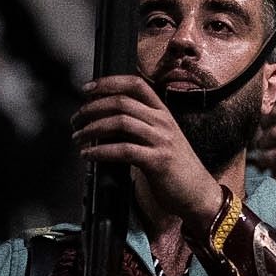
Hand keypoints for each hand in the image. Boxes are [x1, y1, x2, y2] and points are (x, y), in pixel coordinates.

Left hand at [72, 75, 225, 228]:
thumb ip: (139, 127)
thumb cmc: (176, 168)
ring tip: (79, 137)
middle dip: (92, 108)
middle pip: (122, 101)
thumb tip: (104, 121)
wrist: (198, 193)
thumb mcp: (161, 139)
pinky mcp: (157, 161)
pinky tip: (89, 155)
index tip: (87, 89)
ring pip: (120, 122)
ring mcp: (161, 140)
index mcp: (162, 113)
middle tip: (76, 120)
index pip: (135, 84)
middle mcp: (162, 122)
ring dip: (92, 128)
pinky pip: (123, 150)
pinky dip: (100, 151)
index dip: (109, 82)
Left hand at [256, 80, 275, 204]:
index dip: (272, 90)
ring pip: (274, 134)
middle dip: (263, 124)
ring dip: (263, 143)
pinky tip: (267, 161)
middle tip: (261, 133)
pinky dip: (268, 159)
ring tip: (263, 148)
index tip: (262, 101)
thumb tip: (270, 95)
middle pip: (275, 112)